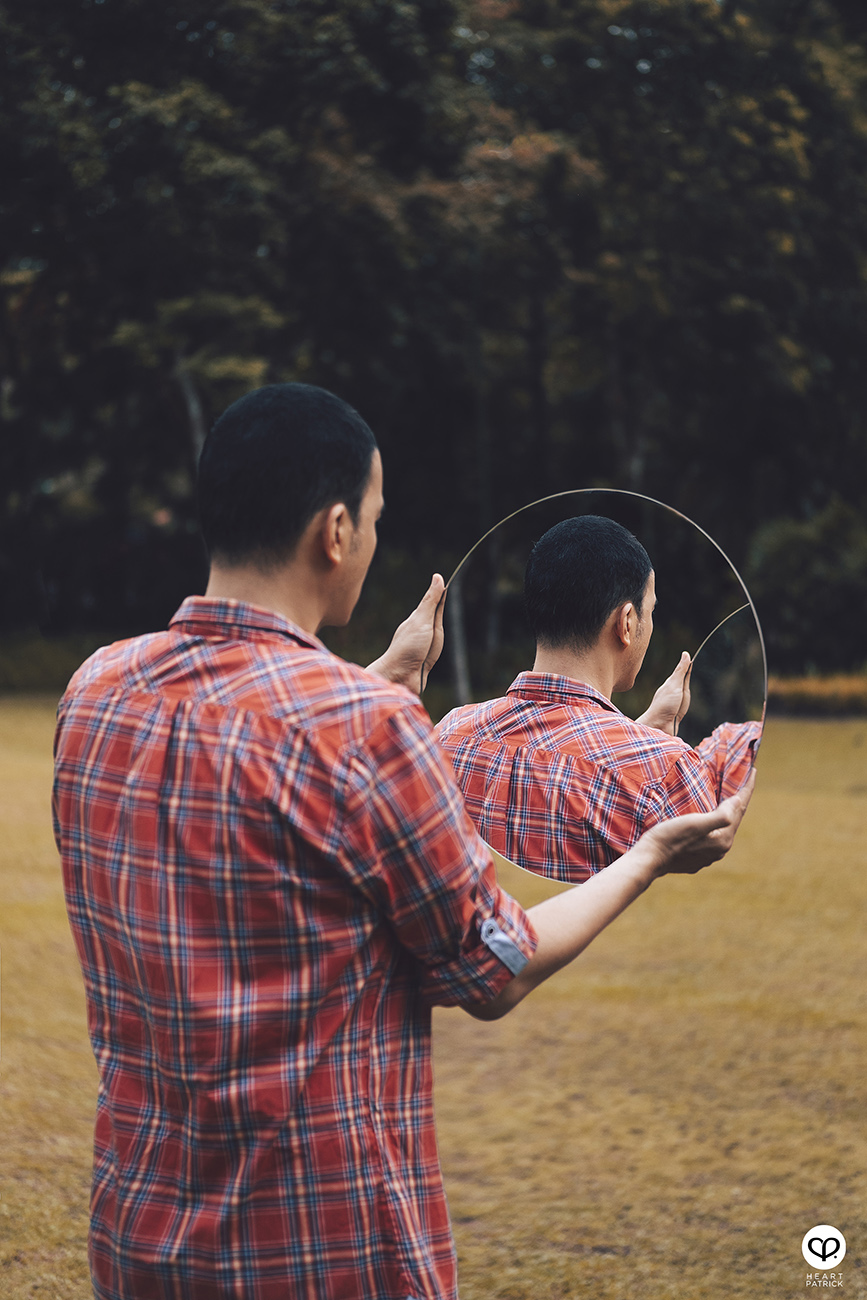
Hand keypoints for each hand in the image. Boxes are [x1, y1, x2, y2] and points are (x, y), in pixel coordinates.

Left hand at [366, 574, 446, 693]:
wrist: (399, 678)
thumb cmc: (408, 648)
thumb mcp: (423, 621)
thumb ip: (431, 601)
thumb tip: (438, 576)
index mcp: (420, 618)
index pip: (434, 601)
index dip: (441, 592)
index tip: (446, 580)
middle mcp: (421, 630)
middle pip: (435, 615)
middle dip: (439, 604)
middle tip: (445, 589)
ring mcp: (423, 645)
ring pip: (435, 631)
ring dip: (436, 621)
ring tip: (439, 608)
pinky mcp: (426, 659)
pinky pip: (435, 647)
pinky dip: (438, 640)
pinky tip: (434, 637)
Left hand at [636, 651, 691, 734]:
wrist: (658, 727)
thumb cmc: (664, 705)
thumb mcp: (675, 686)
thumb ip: (681, 671)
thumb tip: (685, 653)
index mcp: (673, 683)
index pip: (684, 670)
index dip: (690, 664)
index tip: (697, 655)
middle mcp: (674, 691)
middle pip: (685, 681)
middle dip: (690, 674)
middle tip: (696, 662)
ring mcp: (676, 702)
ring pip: (685, 692)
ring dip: (688, 685)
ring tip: (693, 676)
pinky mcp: (678, 712)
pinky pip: (686, 703)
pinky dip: (688, 698)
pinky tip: (687, 696)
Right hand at [638, 768, 755, 877]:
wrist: (648, 859)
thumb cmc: (670, 838)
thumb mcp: (695, 823)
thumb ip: (721, 816)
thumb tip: (738, 802)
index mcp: (723, 839)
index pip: (739, 809)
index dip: (746, 789)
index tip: (753, 771)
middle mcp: (719, 849)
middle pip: (733, 818)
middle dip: (738, 799)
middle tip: (742, 780)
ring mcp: (707, 854)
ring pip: (722, 826)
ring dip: (726, 810)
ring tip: (726, 795)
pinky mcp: (696, 856)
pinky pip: (711, 834)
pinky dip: (714, 821)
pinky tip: (707, 815)